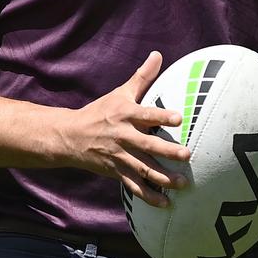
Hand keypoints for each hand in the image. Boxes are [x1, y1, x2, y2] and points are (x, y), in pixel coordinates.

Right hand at [69, 51, 189, 207]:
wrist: (71, 137)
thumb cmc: (101, 112)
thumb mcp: (120, 93)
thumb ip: (142, 77)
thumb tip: (158, 54)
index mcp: (124, 115)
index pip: (145, 115)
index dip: (161, 116)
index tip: (179, 118)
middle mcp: (123, 136)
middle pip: (147, 146)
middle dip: (167, 152)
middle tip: (186, 155)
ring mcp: (119, 157)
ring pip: (143, 170)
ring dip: (163, 179)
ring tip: (182, 184)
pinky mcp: (117, 172)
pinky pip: (134, 187)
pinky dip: (149, 196)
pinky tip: (166, 203)